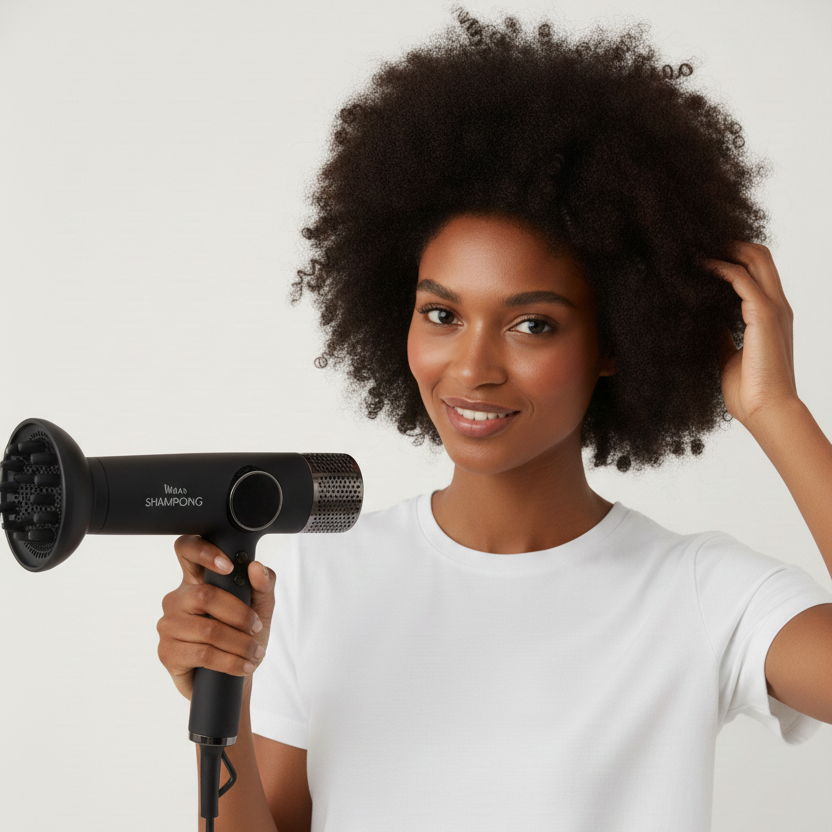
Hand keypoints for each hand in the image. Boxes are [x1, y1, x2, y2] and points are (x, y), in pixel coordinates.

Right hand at [156, 535, 275, 700]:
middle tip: (256, 627)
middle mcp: (177, 599)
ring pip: (208, 629)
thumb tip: (256, 567)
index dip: (203, 551)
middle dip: (239, 614)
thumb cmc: (243, 635)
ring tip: (254, 651)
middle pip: (205, 595)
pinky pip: (203, 654)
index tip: (228, 566)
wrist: (233, 678)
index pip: (186, 549)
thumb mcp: (261, 607)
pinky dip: (231, 661)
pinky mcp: (167, 652)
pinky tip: (243, 666)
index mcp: (196, 579)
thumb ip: (264, 584)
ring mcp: (168, 625)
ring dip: (240, 643)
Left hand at [703, 241, 797, 426]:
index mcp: (771, 315)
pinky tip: (699, 267)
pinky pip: (741, 279)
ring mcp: (773, 308)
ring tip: (695, 248)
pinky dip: (719, 268)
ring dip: (724, 249)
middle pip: (759, 256)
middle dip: (729, 244)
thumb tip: (704, 321)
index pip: (757, 270)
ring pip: (754, 259)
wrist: (766, 411)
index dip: (733, 257)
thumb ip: (720, 334)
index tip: (704, 254)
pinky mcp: (764, 315)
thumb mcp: (728, 354)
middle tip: (698, 243)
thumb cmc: (749, 390)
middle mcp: (776, 306)